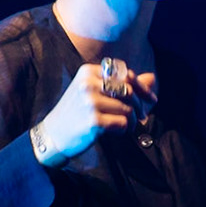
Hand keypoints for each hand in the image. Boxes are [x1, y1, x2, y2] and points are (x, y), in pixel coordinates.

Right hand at [30, 62, 158, 166]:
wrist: (53, 135)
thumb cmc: (77, 112)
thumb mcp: (96, 92)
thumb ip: (124, 84)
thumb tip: (153, 78)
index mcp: (89, 72)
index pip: (126, 73)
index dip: (142, 86)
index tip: (151, 99)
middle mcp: (88, 84)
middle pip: (129, 90)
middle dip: (140, 105)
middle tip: (142, 116)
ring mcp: (90, 102)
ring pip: (128, 108)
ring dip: (133, 119)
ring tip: (127, 125)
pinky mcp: (93, 121)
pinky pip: (123, 122)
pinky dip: (124, 128)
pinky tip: (116, 131)